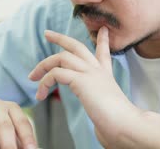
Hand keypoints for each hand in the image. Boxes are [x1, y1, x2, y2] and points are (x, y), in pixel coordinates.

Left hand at [28, 27, 141, 146]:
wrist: (126, 124)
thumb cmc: (119, 125)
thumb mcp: (109, 114)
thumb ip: (103, 117)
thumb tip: (101, 131)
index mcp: (105, 76)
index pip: (103, 53)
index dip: (102, 40)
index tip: (103, 29)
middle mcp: (98, 71)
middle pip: (78, 46)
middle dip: (61, 38)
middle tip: (47, 33)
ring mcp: (90, 73)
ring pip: (62, 57)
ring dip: (43, 65)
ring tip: (32, 77)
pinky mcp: (81, 80)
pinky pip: (56, 73)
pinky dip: (44, 82)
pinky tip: (40, 94)